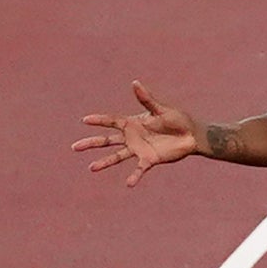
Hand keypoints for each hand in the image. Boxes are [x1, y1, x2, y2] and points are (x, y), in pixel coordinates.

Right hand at [74, 83, 199, 182]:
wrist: (192, 135)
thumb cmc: (177, 120)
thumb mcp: (161, 109)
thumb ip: (146, 99)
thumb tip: (135, 83)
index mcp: (133, 123)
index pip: (112, 121)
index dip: (99, 120)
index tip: (85, 120)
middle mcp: (132, 137)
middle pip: (108, 141)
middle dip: (91, 143)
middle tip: (74, 147)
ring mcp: (139, 149)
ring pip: (117, 156)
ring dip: (105, 162)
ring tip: (91, 168)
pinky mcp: (149, 159)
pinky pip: (139, 169)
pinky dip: (134, 177)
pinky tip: (128, 184)